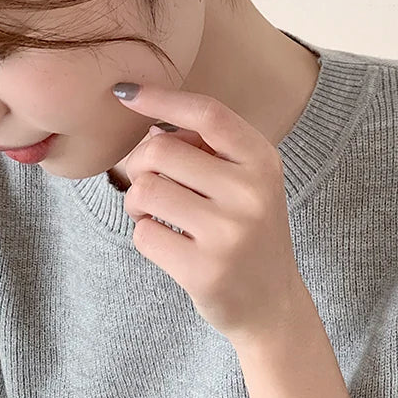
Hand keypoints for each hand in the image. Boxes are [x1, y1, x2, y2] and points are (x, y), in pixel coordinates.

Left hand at [112, 82, 307, 347]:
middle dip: (139, 164)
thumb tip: (151, 124)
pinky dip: (145, 235)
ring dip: (137, 202)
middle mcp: (251, 193)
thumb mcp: (248, 182)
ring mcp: (230, 233)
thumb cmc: (248, 232)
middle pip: (161, 149)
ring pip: (145, 190)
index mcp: (263, 162)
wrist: (272, 305)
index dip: (161, 98)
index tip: (125, 92)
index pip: (208, 113)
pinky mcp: (205, 271)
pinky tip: (168, 245)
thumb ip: (209, 150)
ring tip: (154, 215)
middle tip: (148, 185)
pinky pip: (144, 234)